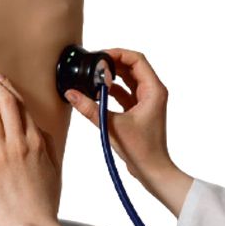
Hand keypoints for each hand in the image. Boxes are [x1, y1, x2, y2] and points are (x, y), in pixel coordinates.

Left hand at [0, 73, 67, 225]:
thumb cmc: (43, 204)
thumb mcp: (54, 170)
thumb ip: (48, 145)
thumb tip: (39, 127)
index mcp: (37, 142)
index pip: (22, 106)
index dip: (9, 89)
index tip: (1, 80)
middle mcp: (18, 143)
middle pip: (5, 103)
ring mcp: (0, 154)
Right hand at [64, 48, 193, 216]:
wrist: (153, 172)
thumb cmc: (141, 150)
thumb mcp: (111, 126)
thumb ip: (90, 108)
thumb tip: (71, 94)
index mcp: (154, 90)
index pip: (137, 59)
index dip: (118, 53)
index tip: (101, 55)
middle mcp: (153, 91)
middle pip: (132, 65)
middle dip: (113, 62)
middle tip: (94, 63)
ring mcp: (147, 100)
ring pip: (129, 77)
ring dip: (112, 75)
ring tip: (94, 75)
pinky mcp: (140, 108)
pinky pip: (126, 90)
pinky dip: (113, 88)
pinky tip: (98, 91)